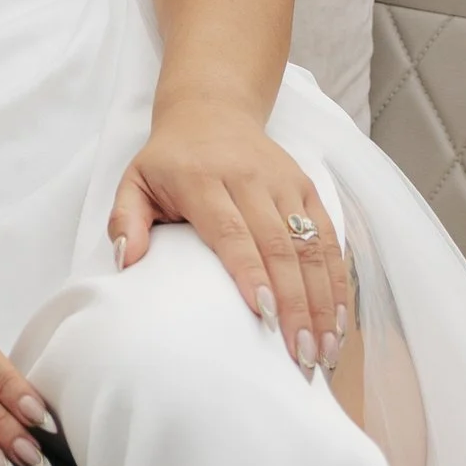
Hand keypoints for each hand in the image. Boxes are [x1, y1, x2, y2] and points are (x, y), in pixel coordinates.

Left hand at [109, 101, 348, 374]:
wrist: (210, 110)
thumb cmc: (169, 160)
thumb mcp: (134, 181)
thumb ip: (125, 220)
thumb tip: (127, 261)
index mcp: (203, 180)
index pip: (232, 232)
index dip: (250, 273)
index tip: (263, 315)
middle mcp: (249, 179)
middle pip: (279, 246)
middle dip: (295, 304)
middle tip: (301, 355)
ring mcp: (284, 183)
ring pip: (311, 246)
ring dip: (322, 301)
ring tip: (325, 350)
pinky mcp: (306, 188)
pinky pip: (330, 236)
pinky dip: (338, 280)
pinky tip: (340, 320)